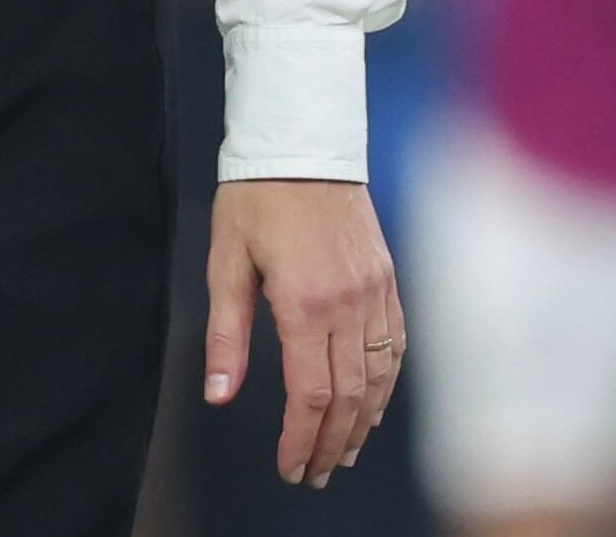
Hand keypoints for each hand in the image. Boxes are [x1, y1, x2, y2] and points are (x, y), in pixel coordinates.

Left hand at [203, 178, 403, 488]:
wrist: (305, 141)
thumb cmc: (258, 196)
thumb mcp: (227, 260)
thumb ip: (226, 334)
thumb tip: (219, 395)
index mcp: (304, 303)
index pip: (311, 394)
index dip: (301, 439)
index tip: (290, 467)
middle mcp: (348, 303)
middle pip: (349, 396)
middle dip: (331, 443)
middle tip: (314, 474)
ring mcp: (374, 291)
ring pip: (378, 376)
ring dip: (363, 423)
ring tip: (343, 452)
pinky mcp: (387, 277)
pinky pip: (396, 344)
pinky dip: (388, 383)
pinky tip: (375, 404)